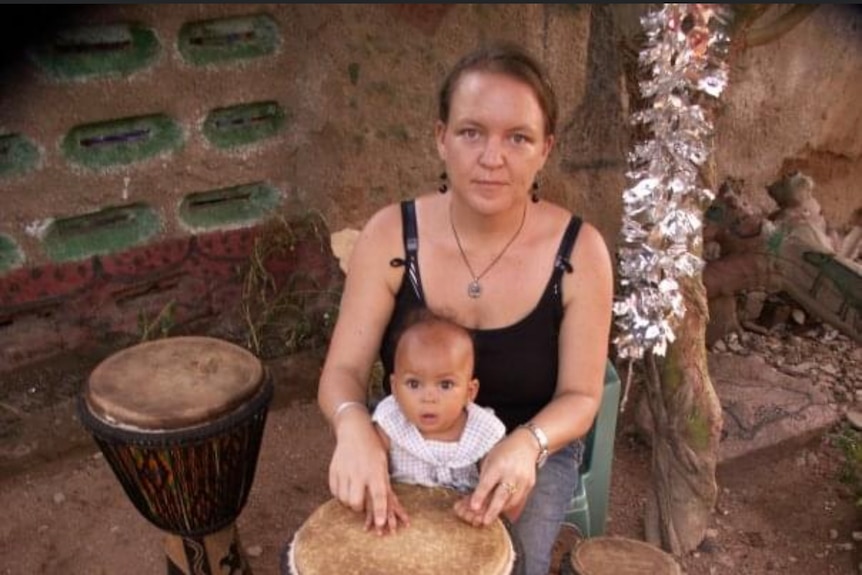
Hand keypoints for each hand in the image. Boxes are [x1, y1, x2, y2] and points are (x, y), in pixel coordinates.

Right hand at [328, 410, 403, 531]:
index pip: (378, 494)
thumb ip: (384, 487)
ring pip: (343, 500)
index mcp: (375, 470)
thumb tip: (391, 510)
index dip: (379, 511)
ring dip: (349, 502)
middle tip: (362, 502)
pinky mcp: (333, 470)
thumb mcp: (383, 465)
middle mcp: (359, 471)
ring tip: (354, 492)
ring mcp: (344, 470)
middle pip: (355, 502)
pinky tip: (345, 485)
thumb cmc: (373, 450)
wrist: (354, 431)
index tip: (379, 524)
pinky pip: (334, 492)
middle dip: (359, 508)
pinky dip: (340, 494)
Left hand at [453, 431, 536, 525]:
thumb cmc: (503, 452)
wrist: (526, 445)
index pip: (488, 483)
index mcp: (499, 464)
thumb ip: (483, 479)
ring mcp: (523, 481)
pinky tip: (502, 513)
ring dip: (500, 511)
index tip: (473, 507)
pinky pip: (520, 501)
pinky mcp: (530, 485)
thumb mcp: (489, 460)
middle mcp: (512, 473)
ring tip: (489, 518)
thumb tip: (471, 501)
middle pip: (502, 495)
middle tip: (483, 522)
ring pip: (511, 501)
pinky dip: (510, 508)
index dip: (480, 495)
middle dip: (492, 510)